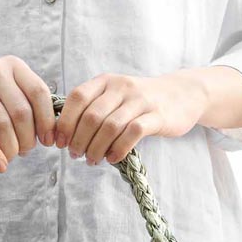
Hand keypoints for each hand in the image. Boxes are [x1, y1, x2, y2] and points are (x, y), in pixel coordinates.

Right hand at [0, 53, 55, 173]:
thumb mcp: (1, 86)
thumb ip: (23, 102)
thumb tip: (46, 135)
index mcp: (13, 66)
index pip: (39, 93)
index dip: (47, 121)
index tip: (48, 141)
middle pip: (22, 113)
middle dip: (27, 139)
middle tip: (23, 152)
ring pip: (2, 124)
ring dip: (10, 148)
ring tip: (9, 159)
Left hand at [51, 72, 209, 165]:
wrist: (182, 94)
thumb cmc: (139, 102)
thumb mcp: (113, 96)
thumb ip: (91, 108)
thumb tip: (62, 134)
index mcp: (105, 81)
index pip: (77, 98)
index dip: (64, 122)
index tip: (59, 143)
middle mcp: (121, 87)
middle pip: (91, 116)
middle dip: (79, 140)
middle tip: (76, 155)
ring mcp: (140, 100)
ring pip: (110, 126)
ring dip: (96, 148)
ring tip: (92, 160)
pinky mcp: (157, 116)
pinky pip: (133, 133)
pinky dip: (119, 149)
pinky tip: (112, 159)